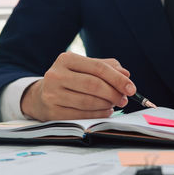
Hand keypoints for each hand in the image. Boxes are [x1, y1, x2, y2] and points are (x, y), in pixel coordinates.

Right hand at [21, 51, 136, 120]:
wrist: (42, 95)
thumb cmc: (71, 79)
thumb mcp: (86, 68)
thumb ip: (107, 67)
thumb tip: (126, 75)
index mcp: (66, 59)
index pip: (98, 68)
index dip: (118, 79)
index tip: (131, 88)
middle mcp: (56, 74)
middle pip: (94, 85)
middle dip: (114, 93)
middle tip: (124, 99)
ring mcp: (52, 94)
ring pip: (89, 102)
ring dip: (107, 105)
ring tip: (114, 104)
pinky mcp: (52, 112)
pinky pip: (82, 115)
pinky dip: (99, 114)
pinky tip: (105, 111)